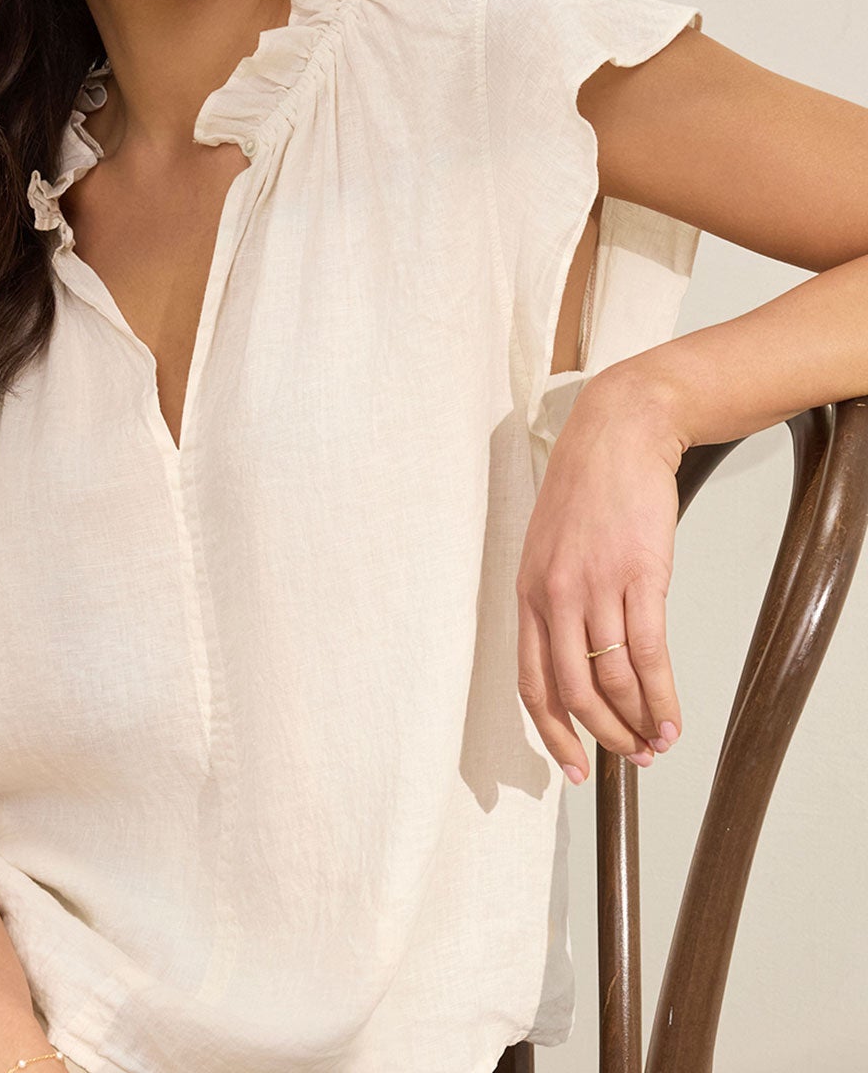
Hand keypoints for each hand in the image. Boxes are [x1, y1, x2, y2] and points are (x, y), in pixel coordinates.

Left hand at [515, 368, 686, 781]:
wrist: (619, 434)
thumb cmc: (587, 491)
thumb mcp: (548, 546)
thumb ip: (553, 600)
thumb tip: (573, 659)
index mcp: (528, 592)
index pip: (531, 683)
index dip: (552, 734)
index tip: (574, 768)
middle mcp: (555, 595)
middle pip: (572, 692)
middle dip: (603, 738)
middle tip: (630, 759)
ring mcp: (597, 586)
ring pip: (612, 681)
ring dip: (638, 724)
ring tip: (657, 744)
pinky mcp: (641, 576)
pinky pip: (649, 654)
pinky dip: (663, 697)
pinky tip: (674, 718)